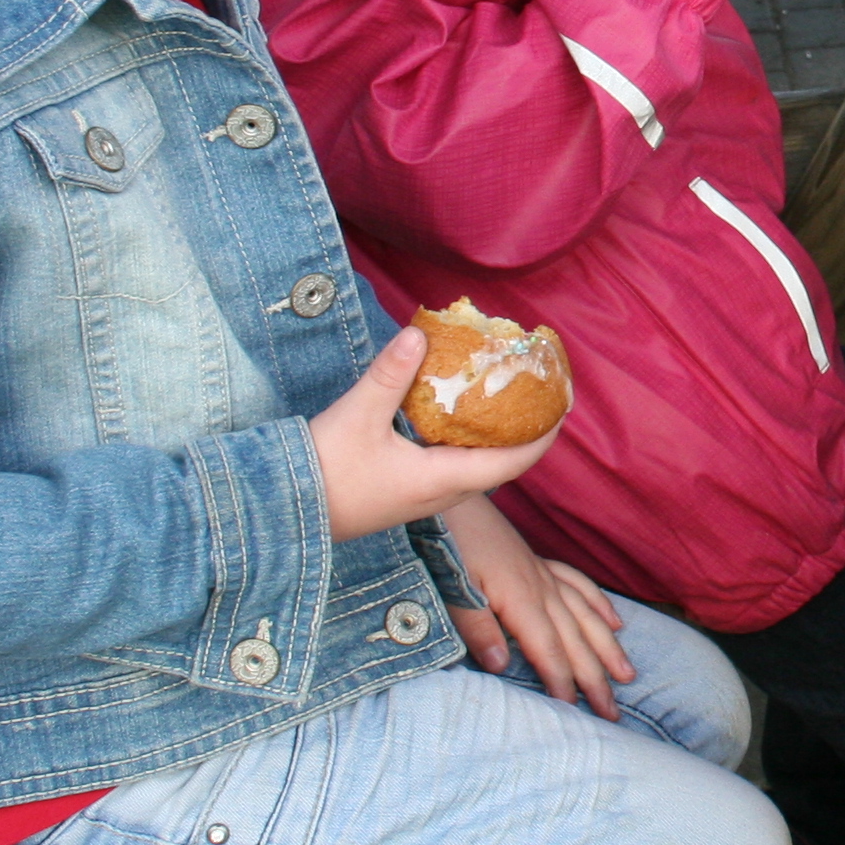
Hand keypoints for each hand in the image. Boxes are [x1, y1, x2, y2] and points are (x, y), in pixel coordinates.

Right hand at [307, 322, 560, 541]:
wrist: (281, 513)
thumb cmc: (323, 471)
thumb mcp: (357, 415)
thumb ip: (391, 373)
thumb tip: (420, 331)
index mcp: (442, 480)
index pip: (513, 463)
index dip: (543, 437)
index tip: (563, 406)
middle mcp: (441, 495)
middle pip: (502, 467)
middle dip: (526, 434)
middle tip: (539, 397)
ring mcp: (422, 500)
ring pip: (476, 469)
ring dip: (497, 440)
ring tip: (505, 402)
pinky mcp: (404, 496)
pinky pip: (451, 469)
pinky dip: (467, 444)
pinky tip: (457, 418)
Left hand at [439, 493, 633, 718]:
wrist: (450, 494)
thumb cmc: (447, 542)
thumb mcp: (453, 587)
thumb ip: (477, 627)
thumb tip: (503, 666)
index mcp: (519, 599)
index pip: (548, 649)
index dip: (562, 681)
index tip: (574, 711)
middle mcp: (540, 587)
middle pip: (575, 638)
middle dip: (596, 676)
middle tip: (613, 713)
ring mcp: (542, 573)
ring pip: (585, 614)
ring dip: (607, 646)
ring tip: (627, 674)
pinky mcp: (537, 562)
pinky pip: (578, 585)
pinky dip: (598, 604)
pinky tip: (613, 620)